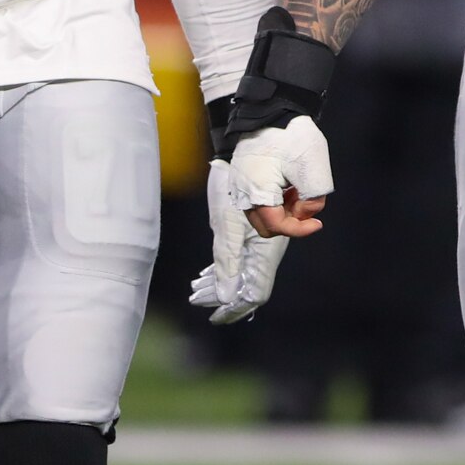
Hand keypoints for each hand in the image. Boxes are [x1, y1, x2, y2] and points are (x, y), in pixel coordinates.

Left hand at [192, 158, 291, 323]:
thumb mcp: (228, 224)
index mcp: (266, 250)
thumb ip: (228, 262)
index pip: (254, 292)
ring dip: (220, 282)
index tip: (215, 317)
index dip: (235, 309)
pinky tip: (209, 272)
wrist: (255, 147)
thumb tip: (226, 297)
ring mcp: (262, 237)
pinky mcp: (254, 226)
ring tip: (197, 289)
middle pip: (248, 284)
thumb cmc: (238, 183)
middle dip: (222, 297)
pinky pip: (242, 256)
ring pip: (244, 271)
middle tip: (196, 298)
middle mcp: (267, 247)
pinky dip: (224, 268)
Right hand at [220, 116, 332, 239]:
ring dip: (284, 210)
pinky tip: (289, 183)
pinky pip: (259, 199)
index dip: (300, 230)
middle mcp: (242, 192)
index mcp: (256, 192)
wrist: (272, 108)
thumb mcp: (312, 168)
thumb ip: (313, 199)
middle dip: (290, 220)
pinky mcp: (242, 175)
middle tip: (306, 202)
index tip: (318, 223)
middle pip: (267, 226)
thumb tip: (306, 211)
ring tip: (298, 189)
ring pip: (263, 214)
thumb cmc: (291, 135)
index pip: (277, 227)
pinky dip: (276, 199)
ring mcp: (240, 184)